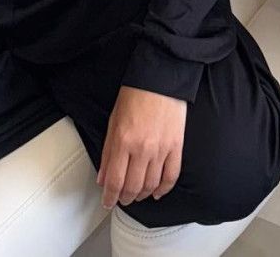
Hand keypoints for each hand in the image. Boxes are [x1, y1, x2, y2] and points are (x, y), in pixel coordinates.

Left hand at [97, 86, 186, 208]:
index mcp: (123, 140)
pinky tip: (156, 192)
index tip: (108, 201)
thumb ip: (108, 151)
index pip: (115, 180)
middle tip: (121, 199)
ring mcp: (161, 149)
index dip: (110, 196)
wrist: (161, 77)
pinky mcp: (176, 146)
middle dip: (125, 198)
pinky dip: (163, 189)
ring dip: (142, 195)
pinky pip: (171, 176)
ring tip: (136, 195)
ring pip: (151, 185)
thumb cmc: (136, 94)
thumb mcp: (114, 121)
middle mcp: (142, 148)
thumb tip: (103, 177)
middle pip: (132, 187)